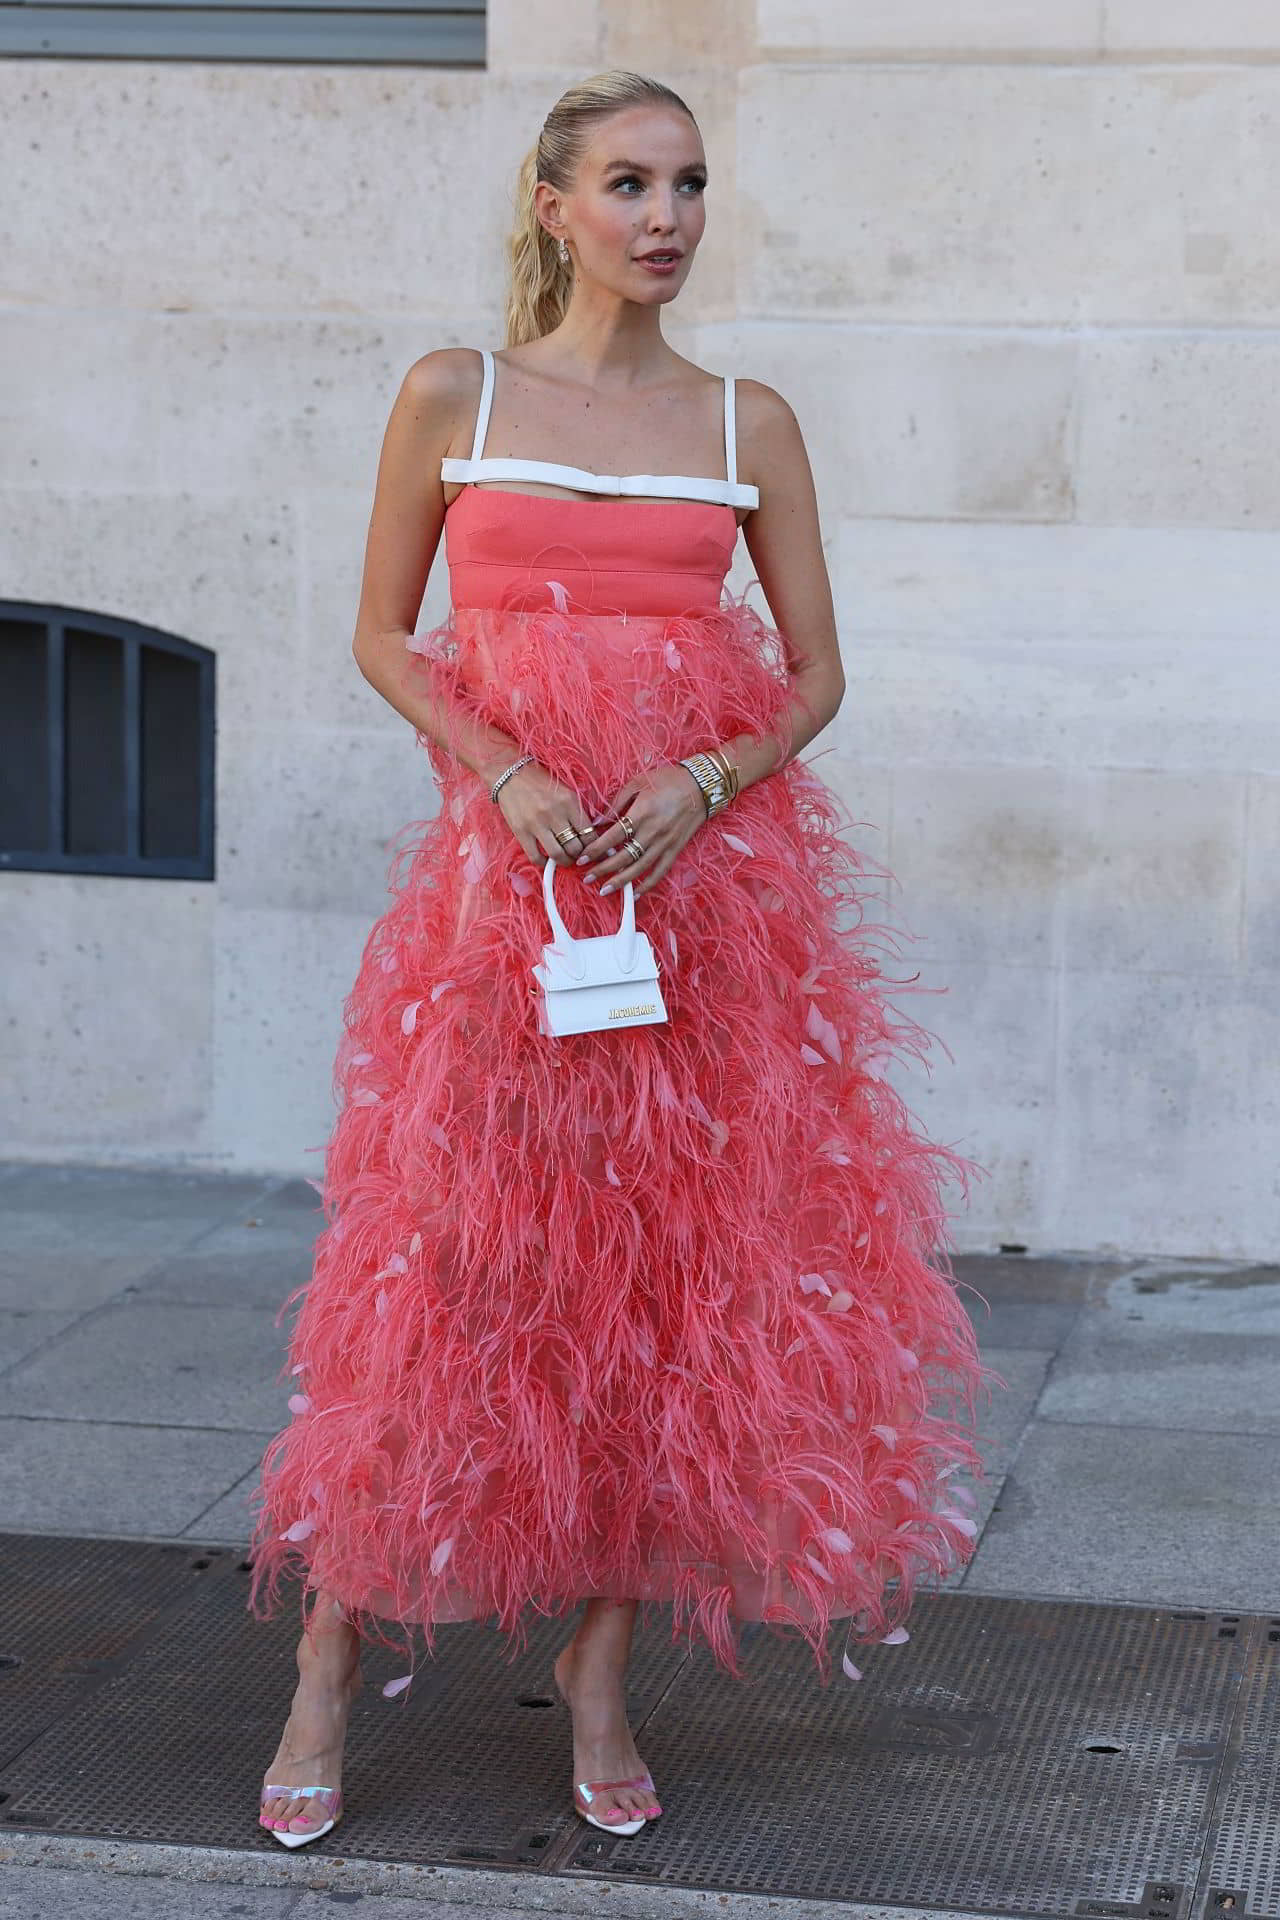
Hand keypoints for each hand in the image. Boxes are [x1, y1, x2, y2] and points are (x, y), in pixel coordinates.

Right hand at [492, 760, 596, 867]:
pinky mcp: (521, 831)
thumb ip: (577, 811)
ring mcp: (537, 824)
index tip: (592, 849)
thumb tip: (591, 835)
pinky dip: (543, 863)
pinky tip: (546, 860)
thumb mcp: (565, 791)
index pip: (589, 833)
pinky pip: (535, 856)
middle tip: (578, 856)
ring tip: (565, 859)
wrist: (509, 773)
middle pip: (575, 847)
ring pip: (558, 855)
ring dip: (564, 861)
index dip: (593, 846)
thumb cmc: (540, 782)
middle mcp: (555, 813)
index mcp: (569, 802)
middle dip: (579, 855)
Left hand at [576, 763, 707, 899]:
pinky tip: (636, 894)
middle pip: (623, 856)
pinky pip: (660, 871)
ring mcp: (665, 842)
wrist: (701, 785)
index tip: (582, 858)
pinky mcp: (675, 849)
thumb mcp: (638, 782)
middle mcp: (653, 831)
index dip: (596, 849)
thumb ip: (617, 802)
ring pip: (640, 868)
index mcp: (642, 813)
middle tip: (587, 878)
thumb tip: (597, 820)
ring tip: (604, 890)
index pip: (613, 836)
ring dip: (621, 881)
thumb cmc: (668, 780)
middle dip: (603, 869)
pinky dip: (648, 885)